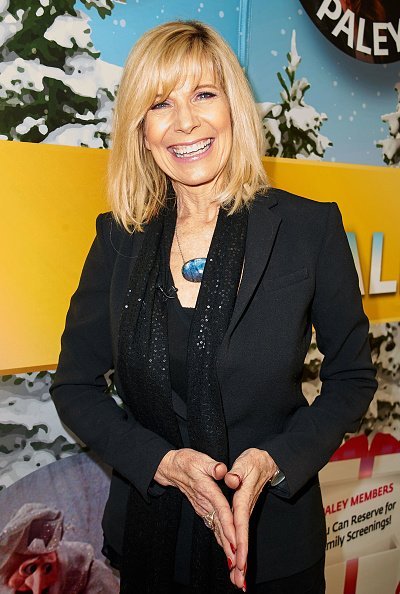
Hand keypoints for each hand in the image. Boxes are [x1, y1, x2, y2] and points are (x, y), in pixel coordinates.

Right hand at [154, 448, 236, 565]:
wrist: (171, 468)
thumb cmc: (187, 461)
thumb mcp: (200, 459)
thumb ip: (212, 466)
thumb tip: (221, 470)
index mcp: (206, 489)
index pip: (220, 509)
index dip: (228, 525)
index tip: (235, 540)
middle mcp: (204, 502)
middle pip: (219, 526)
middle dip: (229, 545)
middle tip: (238, 563)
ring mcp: (203, 508)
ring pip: (216, 529)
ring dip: (225, 547)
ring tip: (234, 565)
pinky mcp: (202, 509)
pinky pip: (213, 527)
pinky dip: (221, 540)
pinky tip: (227, 551)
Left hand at [224, 448, 277, 588]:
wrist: (266, 462)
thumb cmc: (253, 461)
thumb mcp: (245, 462)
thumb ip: (237, 471)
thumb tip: (230, 479)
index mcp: (243, 498)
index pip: (240, 522)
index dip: (239, 541)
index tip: (238, 559)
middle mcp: (245, 509)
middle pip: (243, 538)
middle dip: (242, 560)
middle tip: (240, 581)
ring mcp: (245, 513)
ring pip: (243, 540)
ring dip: (242, 561)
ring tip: (239, 582)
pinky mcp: (243, 514)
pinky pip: (241, 535)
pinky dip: (240, 552)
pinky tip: (238, 566)